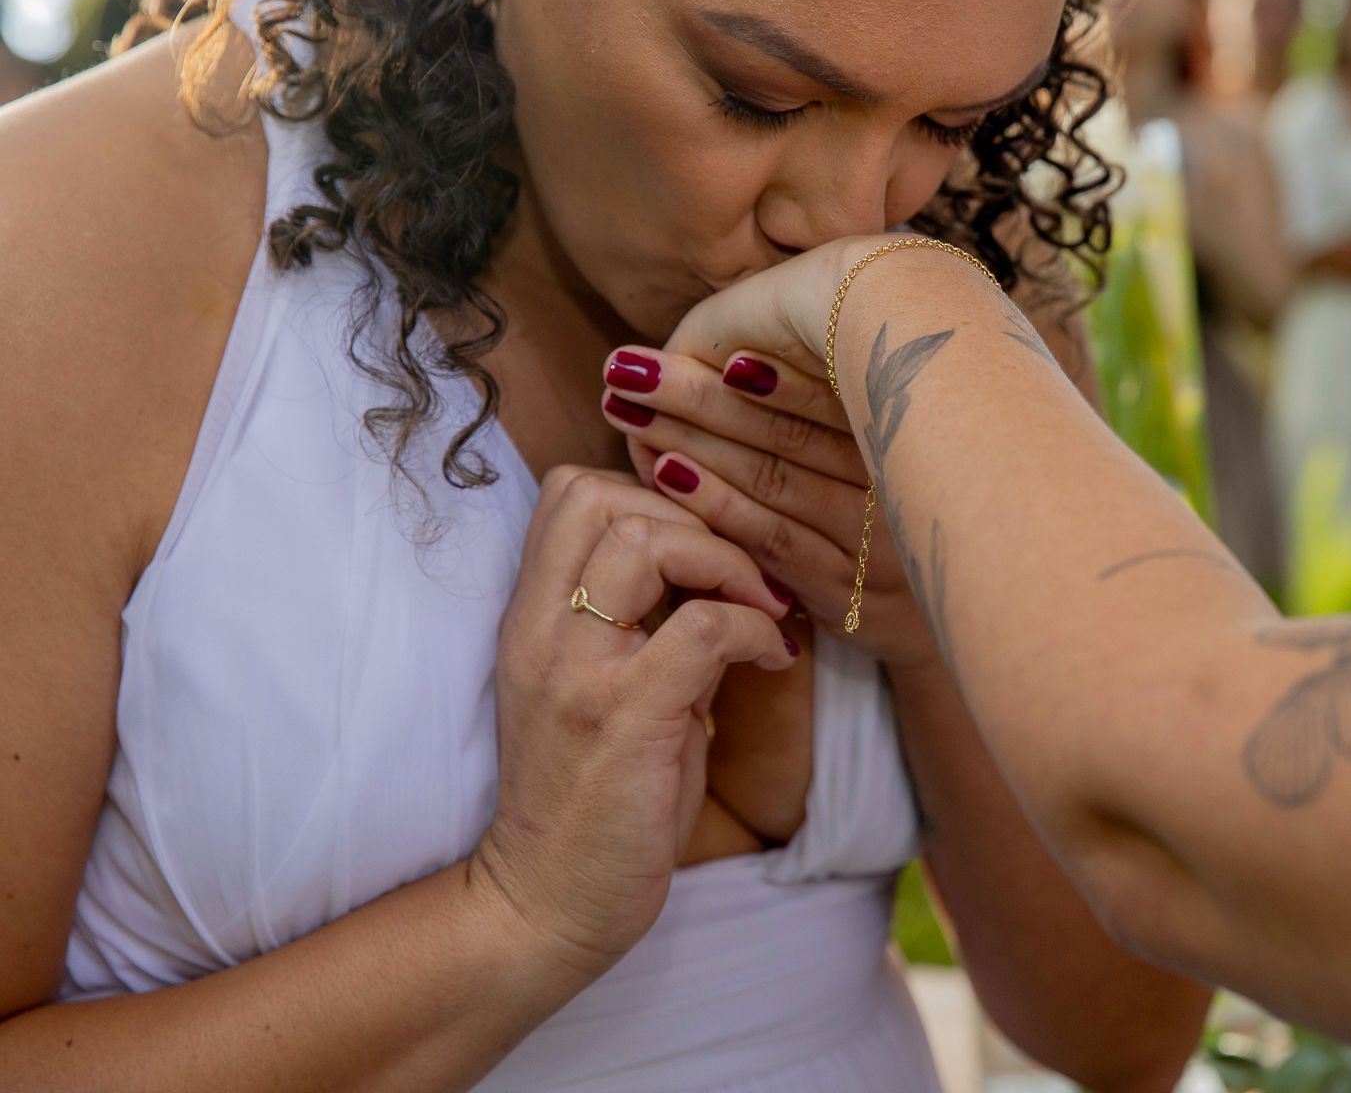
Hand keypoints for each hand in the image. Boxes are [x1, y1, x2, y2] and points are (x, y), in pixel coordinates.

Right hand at [471, 466, 796, 977]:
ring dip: (723, 561)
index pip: (568, 491)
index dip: (647, 496)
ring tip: (757, 606)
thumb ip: (646, 624)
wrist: (545, 904)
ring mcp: (578, 672)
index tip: (700, 550)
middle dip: (693, 518)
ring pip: (646, 540)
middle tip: (739, 575)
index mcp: (530, 619)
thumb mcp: (605, 690)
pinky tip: (774, 659)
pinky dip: (754, 627)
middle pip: (602, 495)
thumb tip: (719, 573)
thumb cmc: (590, 799)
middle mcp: (541, 632)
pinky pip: (705, 627)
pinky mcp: (625, 718)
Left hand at [599, 340, 944, 669]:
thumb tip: (763, 341)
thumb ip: (857, 395)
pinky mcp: (852, 595)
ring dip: (692, 442)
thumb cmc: (926, 508)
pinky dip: (716, 504)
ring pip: (772, 480)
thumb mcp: (913, 441)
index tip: (681, 337)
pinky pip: (773, 540)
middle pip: (786, 431)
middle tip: (626, 366)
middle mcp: (904, 484)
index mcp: (924, 432)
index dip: (749, 362)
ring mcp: (877, 543)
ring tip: (626, 409)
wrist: (991, 609)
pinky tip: (665, 472)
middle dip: (697, 397)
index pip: (827, 390)